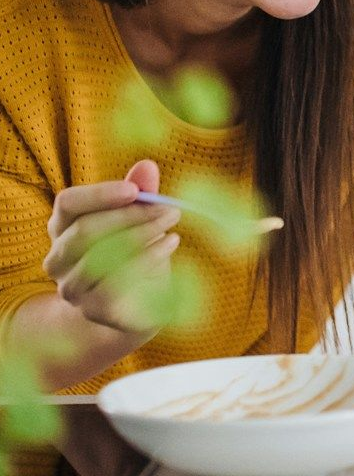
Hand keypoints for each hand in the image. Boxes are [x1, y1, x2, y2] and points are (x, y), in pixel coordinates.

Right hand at [43, 160, 179, 335]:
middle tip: (170, 209)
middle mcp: (59, 258)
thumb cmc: (137, 252)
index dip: (100, 195)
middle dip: (131, 216)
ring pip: (98, 258)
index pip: (67, 203)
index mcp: (64, 227)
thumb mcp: (141, 219)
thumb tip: (147, 166)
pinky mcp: (91, 309)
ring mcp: (71, 287)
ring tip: (172, 227)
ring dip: (142, 236)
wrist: (140, 304)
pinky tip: (170, 244)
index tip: (135, 190)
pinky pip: (113, 285)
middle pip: (85, 230)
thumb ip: (140, 193)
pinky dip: (146, 259)